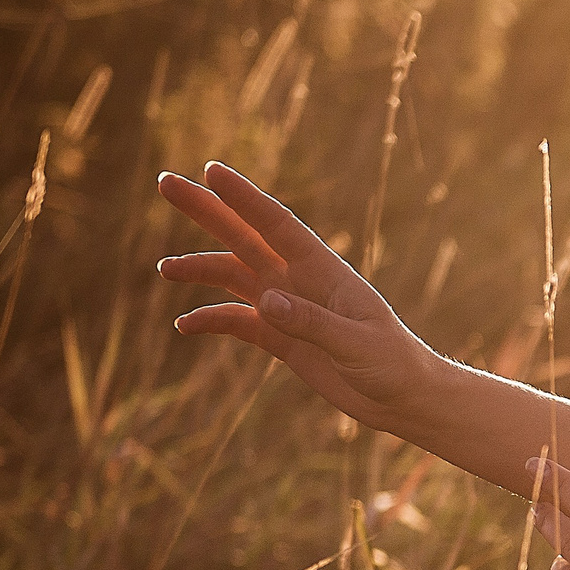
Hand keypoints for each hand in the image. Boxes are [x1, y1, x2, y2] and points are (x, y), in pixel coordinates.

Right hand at [156, 163, 444, 431]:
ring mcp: (289, 308)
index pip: (277, 226)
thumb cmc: (393, 364)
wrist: (404, 398)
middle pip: (244, 238)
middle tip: (165, 183)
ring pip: (235, 276)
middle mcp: (300, 281)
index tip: (211, 171)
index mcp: (324, 271)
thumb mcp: (356, 344)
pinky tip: (186, 326)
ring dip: (200, 269)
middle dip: (206, 211)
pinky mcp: (282, 339)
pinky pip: (239, 323)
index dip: (244, 198)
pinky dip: (212, 321)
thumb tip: (265, 301)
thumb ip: (312, 322)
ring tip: (166, 270)